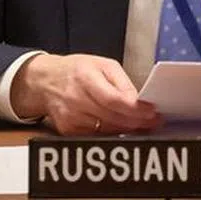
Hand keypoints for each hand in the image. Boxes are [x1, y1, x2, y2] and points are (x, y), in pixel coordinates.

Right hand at [10, 53, 161, 134]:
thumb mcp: (102, 64)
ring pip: (106, 129)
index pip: (113, 99)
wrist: (46, 81)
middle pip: (112, 117)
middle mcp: (75, 99)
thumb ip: (122, 82)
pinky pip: (97, 135)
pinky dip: (113, 132)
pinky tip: (124, 127)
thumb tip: (138, 101)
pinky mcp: (68, 130)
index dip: (134, 109)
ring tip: (143, 124)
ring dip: (128, 129)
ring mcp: (70, 117)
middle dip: (137, 121)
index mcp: (85, 77)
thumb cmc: (78, 70)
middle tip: (155, 121)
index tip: (151, 111)